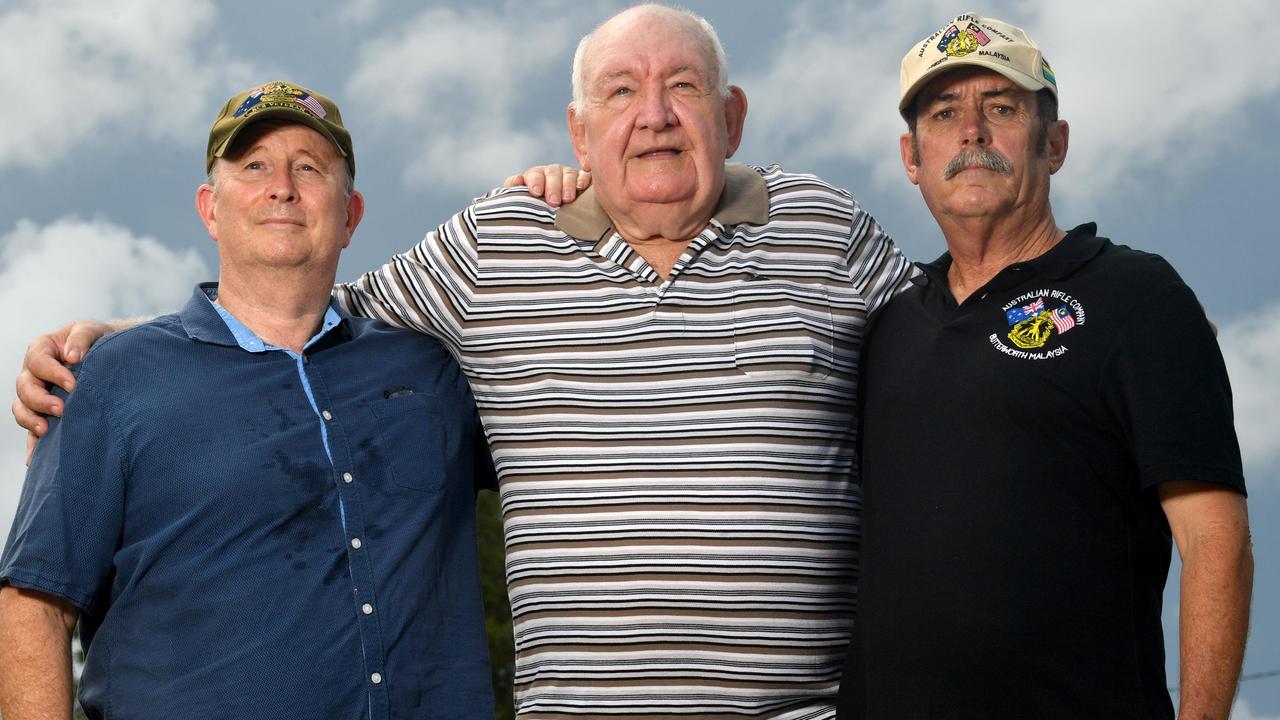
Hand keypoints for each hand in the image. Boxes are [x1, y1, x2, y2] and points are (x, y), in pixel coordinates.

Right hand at [13, 321, 112, 456]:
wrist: (107, 356)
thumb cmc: (96, 340)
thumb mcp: (91, 330)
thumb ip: (81, 338)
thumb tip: (72, 356)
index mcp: (42, 350)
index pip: (37, 361)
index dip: (52, 373)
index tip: (73, 384)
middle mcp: (34, 373)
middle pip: (24, 388)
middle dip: (39, 400)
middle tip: (61, 409)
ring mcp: (36, 394)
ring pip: (21, 408)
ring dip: (30, 420)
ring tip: (45, 431)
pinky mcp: (44, 413)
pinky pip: (31, 430)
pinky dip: (33, 445)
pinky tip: (35, 460)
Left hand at [503, 164, 590, 206]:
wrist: (556, 218)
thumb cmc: (536, 208)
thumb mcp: (522, 199)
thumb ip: (515, 189)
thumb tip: (516, 181)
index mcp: (536, 176)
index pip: (535, 175)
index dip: (535, 182)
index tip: (536, 193)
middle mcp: (552, 173)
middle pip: (553, 174)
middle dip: (553, 187)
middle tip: (553, 201)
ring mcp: (568, 175)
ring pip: (569, 174)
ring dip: (568, 186)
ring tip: (567, 200)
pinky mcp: (583, 180)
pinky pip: (585, 175)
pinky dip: (583, 179)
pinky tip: (581, 187)